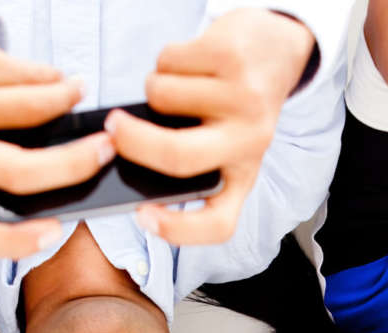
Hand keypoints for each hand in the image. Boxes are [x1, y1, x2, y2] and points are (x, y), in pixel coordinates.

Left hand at [0, 4, 113, 258]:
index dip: (17, 242)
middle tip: (106, 150)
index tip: (56, 230)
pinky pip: (22, 76)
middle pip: (15, 173)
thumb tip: (82, 169)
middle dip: (72, 164)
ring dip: (65, 101)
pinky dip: (50, 77)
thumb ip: (16, 169)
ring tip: (79, 95)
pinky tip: (59, 79)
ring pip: (27, 111)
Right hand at [104, 9, 314, 245]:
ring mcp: (244, 99)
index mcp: (244, 177)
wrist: (275, 49)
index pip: (219, 224)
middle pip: (179, 156)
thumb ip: (187, 160)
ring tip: (175, 87)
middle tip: (112, 131)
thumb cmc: (236, 106)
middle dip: (133, 142)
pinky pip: (169, 62)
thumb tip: (126, 155)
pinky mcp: (232, 57)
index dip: (177, 229)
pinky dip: (166, 62)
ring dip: (154, 89)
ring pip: (162, 97)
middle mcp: (250, 144)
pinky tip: (189, 64)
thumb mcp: (223, 147)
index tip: (142, 215)